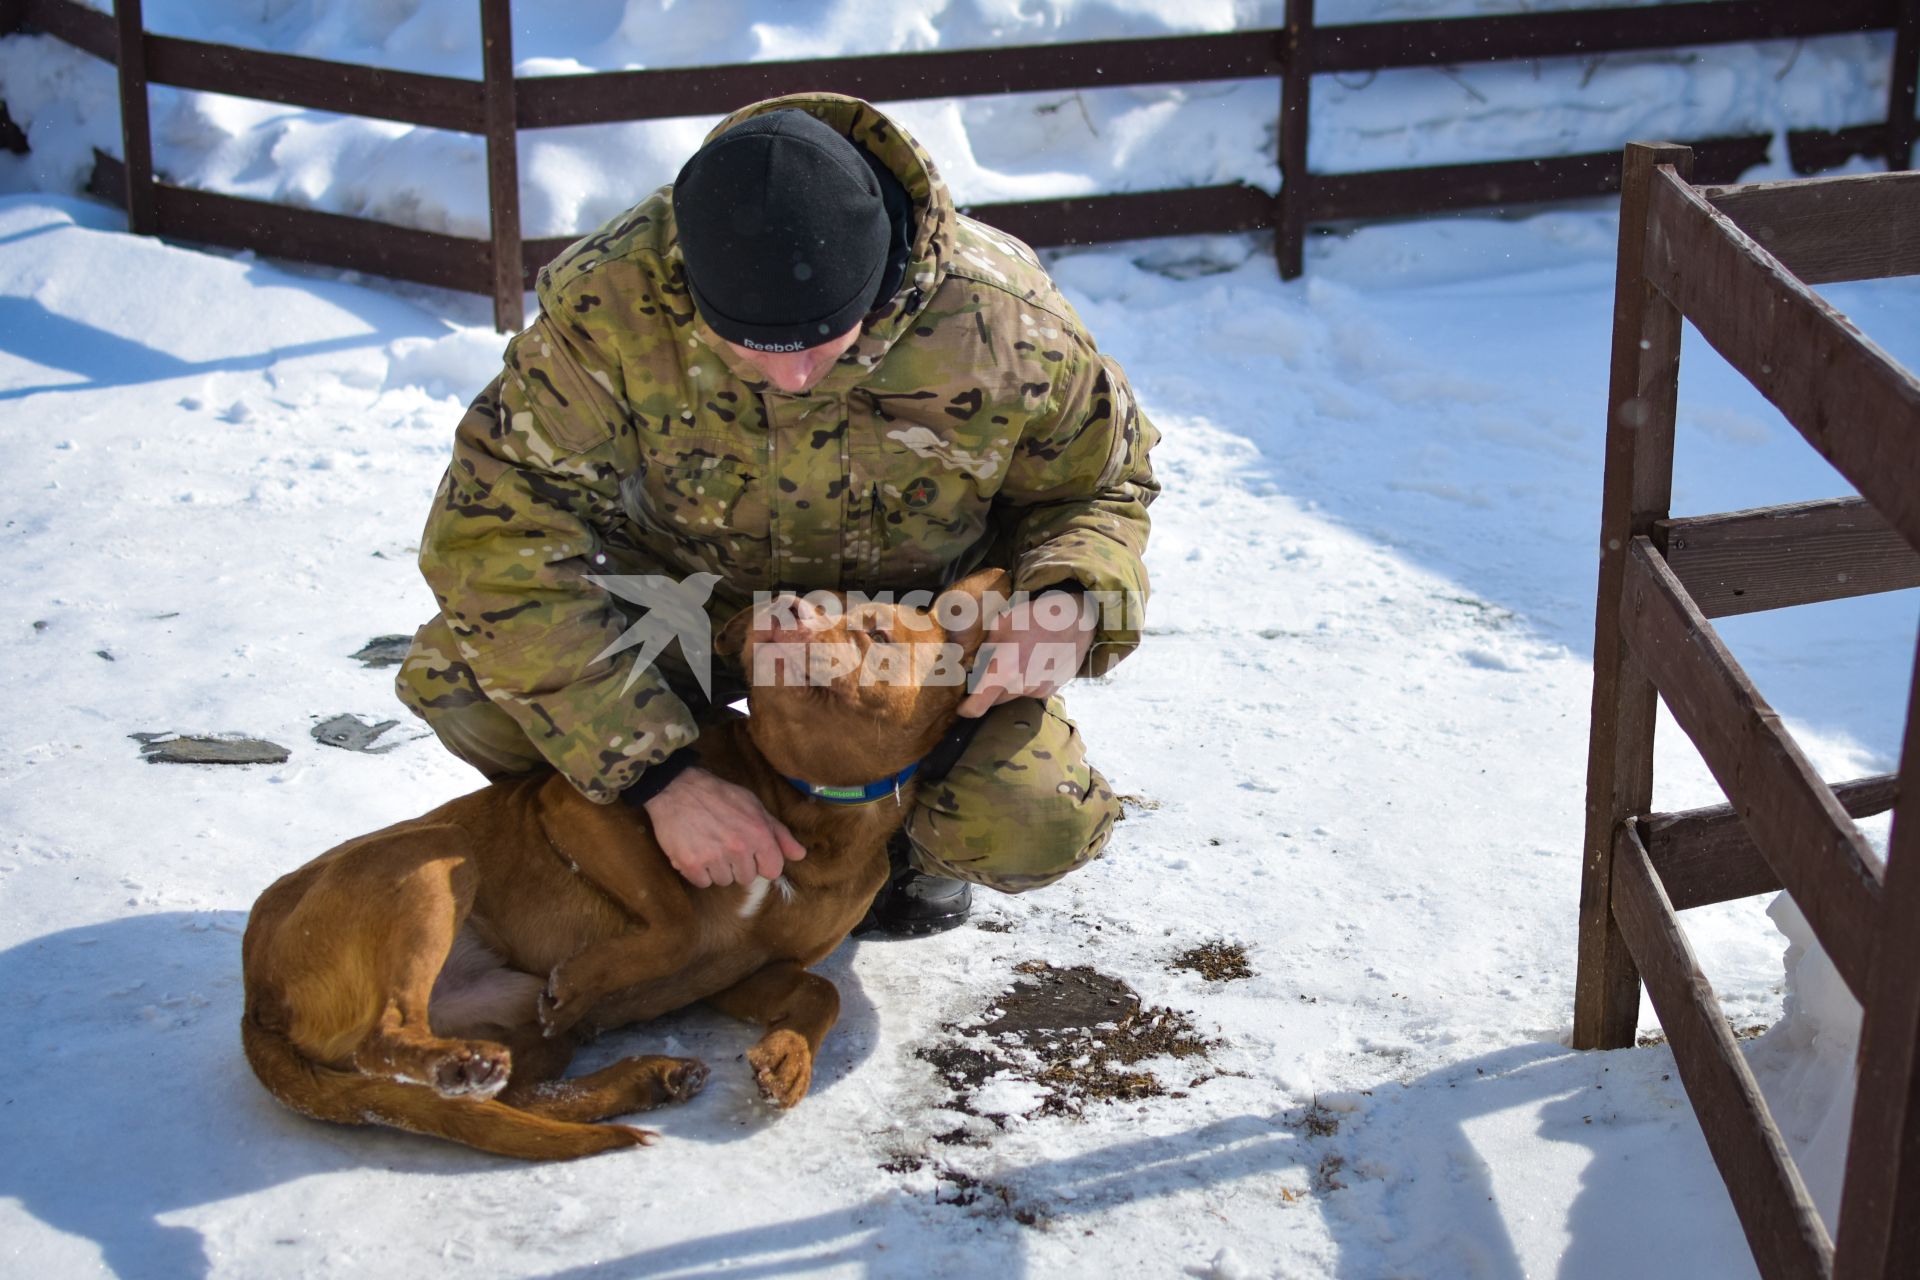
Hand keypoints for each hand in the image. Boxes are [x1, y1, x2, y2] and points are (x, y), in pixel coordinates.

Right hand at [642, 766, 806, 887]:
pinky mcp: (691, 864)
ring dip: (717, 868)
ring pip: (724, 881)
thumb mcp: (755, 807)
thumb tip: (800, 855)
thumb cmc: (720, 796)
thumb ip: (779, 833)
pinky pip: (703, 882)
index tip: (751, 853)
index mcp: (759, 834)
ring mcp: (714, 858)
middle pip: (746, 878)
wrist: (678, 789)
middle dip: (737, 865)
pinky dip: (698, 871)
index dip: (762, 863)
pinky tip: (696, 851)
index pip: (772, 871)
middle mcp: (739, 849)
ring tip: (708, 845)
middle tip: (724, 844)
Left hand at [956, 589, 1095, 718]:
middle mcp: (1021, 687)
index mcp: (1003, 672)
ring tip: (1017, 658)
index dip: (965, 708)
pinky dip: (1026, 681)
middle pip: (994, 700)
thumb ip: (980, 645)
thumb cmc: (1034, 616)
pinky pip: (1030, 691)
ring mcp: (1038, 690)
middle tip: (989, 668)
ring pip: (1013, 695)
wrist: (1076, 619)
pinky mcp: (1051, 689)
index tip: (960, 705)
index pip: (977, 706)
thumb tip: (965, 657)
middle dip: (987, 689)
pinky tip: (1033, 660)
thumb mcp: (999, 624)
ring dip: (1009, 683)